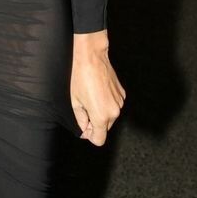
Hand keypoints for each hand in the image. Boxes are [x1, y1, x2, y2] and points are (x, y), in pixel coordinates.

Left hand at [70, 31, 125, 146]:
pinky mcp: (122, 94)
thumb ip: (80, 120)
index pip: (99, 140)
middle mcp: (114, 111)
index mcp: (102, 116)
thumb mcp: (74, 102)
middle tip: (84, 109)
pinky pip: (113, 106)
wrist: (92, 57)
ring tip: (91, 98)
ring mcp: (120, 102)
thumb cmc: (80, 77)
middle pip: (105, 128)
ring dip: (101, 112)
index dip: (89, 135)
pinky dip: (106, 103)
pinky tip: (98, 92)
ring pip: (110, 117)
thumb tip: (84, 129)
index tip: (84, 126)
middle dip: (95, 123)